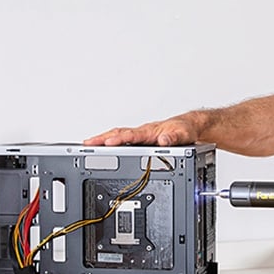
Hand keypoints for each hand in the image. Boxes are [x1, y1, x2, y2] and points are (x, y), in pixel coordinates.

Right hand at [83, 115, 199, 146]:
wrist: (187, 126)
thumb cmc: (184, 129)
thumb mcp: (184, 135)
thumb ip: (175, 138)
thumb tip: (164, 140)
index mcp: (150, 131)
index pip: (132, 135)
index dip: (120, 139)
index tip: (109, 143)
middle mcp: (142, 132)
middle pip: (118, 133)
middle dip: (102, 138)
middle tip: (87, 143)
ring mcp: (140, 136)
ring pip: (118, 135)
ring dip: (103, 139)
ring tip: (88, 145)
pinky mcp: (140, 140)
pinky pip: (122, 139)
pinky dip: (110, 142)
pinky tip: (102, 147)